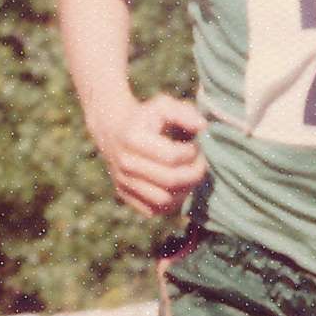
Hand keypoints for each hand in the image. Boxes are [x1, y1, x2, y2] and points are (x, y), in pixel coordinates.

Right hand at [94, 93, 206, 216]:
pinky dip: (172, 202)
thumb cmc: (145, 117)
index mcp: (132, 138)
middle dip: (194, 173)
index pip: (172, 157)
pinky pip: (155, 210)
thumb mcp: (163, 106)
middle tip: (200, 162)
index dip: (192, 153)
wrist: (113, 130)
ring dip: (185, 190)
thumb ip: (184, 112)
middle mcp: (125, 163)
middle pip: (170, 180)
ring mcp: (123, 182)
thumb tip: (202, 127)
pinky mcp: (125, 196)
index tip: (196, 145)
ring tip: (189, 174)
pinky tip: (177, 185)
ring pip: (164, 200)